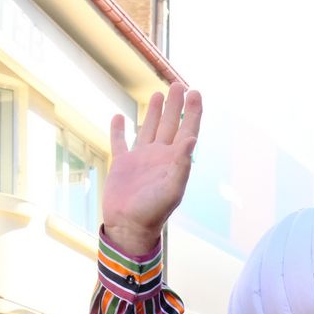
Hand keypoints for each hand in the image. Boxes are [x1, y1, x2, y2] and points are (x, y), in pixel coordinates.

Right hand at [102, 83, 202, 257]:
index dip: (192, 112)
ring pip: (148, 129)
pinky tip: (119, 118)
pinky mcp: (122, 165)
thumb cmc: (153, 212)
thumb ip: (182, 164)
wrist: (128, 227)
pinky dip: (119, 130)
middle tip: (179, 85)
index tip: (195, 92)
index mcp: (173, 160)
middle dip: (175, 105)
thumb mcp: (172, 189)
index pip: (187, 130)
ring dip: (154, 112)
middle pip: (169, 124)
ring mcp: (140, 160)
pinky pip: (120, 142)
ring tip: (158, 94)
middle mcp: (159, 156)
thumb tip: (192, 137)